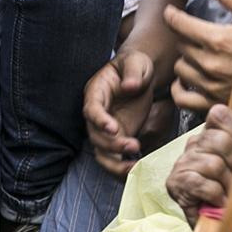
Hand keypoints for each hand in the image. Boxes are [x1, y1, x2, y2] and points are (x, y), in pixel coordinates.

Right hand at [84, 48, 158, 175]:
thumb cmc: (135, 66)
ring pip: (101, 152)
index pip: (92, 108)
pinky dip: (122, 167)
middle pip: (95, 135)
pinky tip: (136, 169)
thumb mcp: (137, 62)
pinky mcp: (117, 138)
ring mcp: (105, 128)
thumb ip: (133, 72)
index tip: (113, 128)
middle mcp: (97, 113)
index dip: (99, 120)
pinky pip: (114, 158)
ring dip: (114, 163)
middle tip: (133, 145)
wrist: (140, 77)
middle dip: (112, 144)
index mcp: (97, 91)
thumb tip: (130, 86)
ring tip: (133, 166)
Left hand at [163, 0, 231, 113]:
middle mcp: (210, 64)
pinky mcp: (214, 104)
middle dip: (185, 37)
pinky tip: (188, 81)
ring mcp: (211, 87)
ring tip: (196, 55)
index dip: (172, 16)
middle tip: (194, 34)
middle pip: (181, 46)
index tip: (170, 13)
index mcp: (218, 39)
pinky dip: (181, 89)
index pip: (180, 24)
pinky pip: (183, 99)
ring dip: (185, 60)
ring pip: (180, 70)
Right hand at [166, 103, 231, 225]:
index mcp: (211, 135)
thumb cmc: (230, 193)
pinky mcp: (177, 181)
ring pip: (213, 164)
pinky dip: (215, 195)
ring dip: (226, 184)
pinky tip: (218, 201)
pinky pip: (203, 184)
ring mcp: (184, 161)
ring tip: (228, 194)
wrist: (211, 225)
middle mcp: (195, 144)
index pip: (220, 115)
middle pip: (220, 140)